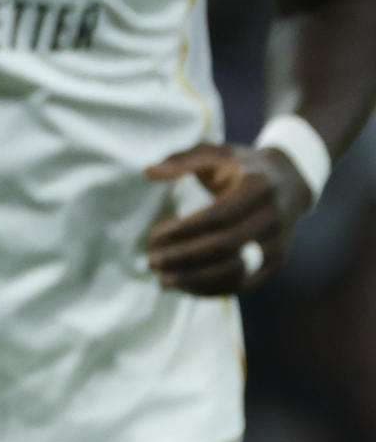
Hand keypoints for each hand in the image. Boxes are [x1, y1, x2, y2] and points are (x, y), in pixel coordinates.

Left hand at [145, 144, 311, 295]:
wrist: (291, 180)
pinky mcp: (277, 261)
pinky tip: (187, 287)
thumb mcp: (216, 152)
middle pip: (226, 245)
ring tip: (164, 282)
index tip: (154, 237)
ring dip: (197, 279)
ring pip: (237, 269)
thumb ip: (182, 160)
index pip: (218, 215)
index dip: (185, 229)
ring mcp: (278, 242)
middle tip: (152, 262)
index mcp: (256, 186)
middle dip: (185, 257)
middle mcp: (272, 216)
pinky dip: (216, 289)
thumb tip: (148, 173)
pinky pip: (246, 283)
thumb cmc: (241, 165)